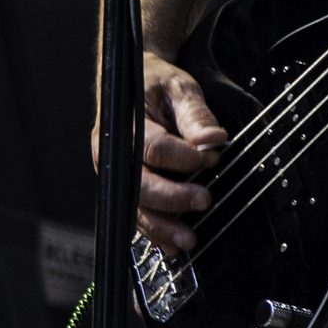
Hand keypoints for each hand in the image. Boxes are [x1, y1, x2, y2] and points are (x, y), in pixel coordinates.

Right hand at [93, 51, 228, 252]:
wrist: (132, 83)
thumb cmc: (155, 84)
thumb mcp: (178, 87)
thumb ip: (195, 114)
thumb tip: (214, 140)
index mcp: (124, 124)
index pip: (154, 148)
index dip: (184, 158)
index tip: (213, 159)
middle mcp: (113, 154)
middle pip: (139, 184)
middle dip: (173, 198)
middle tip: (205, 201)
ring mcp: (115, 174)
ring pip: (135, 207)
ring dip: (161, 226)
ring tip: (188, 240)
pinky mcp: (123, 187)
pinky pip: (137, 214)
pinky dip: (154, 231)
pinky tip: (171, 245)